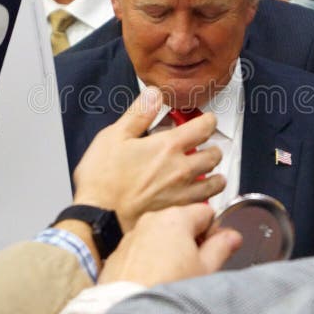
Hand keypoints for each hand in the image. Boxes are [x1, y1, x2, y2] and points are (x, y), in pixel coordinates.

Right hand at [73, 87, 225, 231]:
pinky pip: (204, 205)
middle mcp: (181, 169)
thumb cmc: (102, 180)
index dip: (208, 121)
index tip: (206, 121)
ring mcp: (183, 194)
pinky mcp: (178, 214)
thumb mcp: (114, 136)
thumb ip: (138, 114)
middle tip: (207, 147)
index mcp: (168, 146)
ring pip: (215, 183)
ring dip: (215, 176)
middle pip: (214, 155)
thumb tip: (154, 95)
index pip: (204, 127)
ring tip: (210, 174)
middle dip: (213, 148)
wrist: (98, 218)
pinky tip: (198, 198)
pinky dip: (205, 200)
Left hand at [99, 204, 241, 286]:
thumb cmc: (167, 289)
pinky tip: (154, 281)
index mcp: (176, 218)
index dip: (215, 231)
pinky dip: (148, 261)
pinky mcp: (118, 254)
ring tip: (173, 277)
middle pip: (181, 223)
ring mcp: (132, 236)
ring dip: (169, 251)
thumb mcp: (205, 269)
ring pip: (159, 237)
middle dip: (191, 241)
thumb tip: (231, 237)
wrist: (131, 310)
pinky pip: (140, 251)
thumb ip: (221, 247)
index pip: (206, 212)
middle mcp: (151, 221)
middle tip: (196, 267)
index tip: (216, 248)